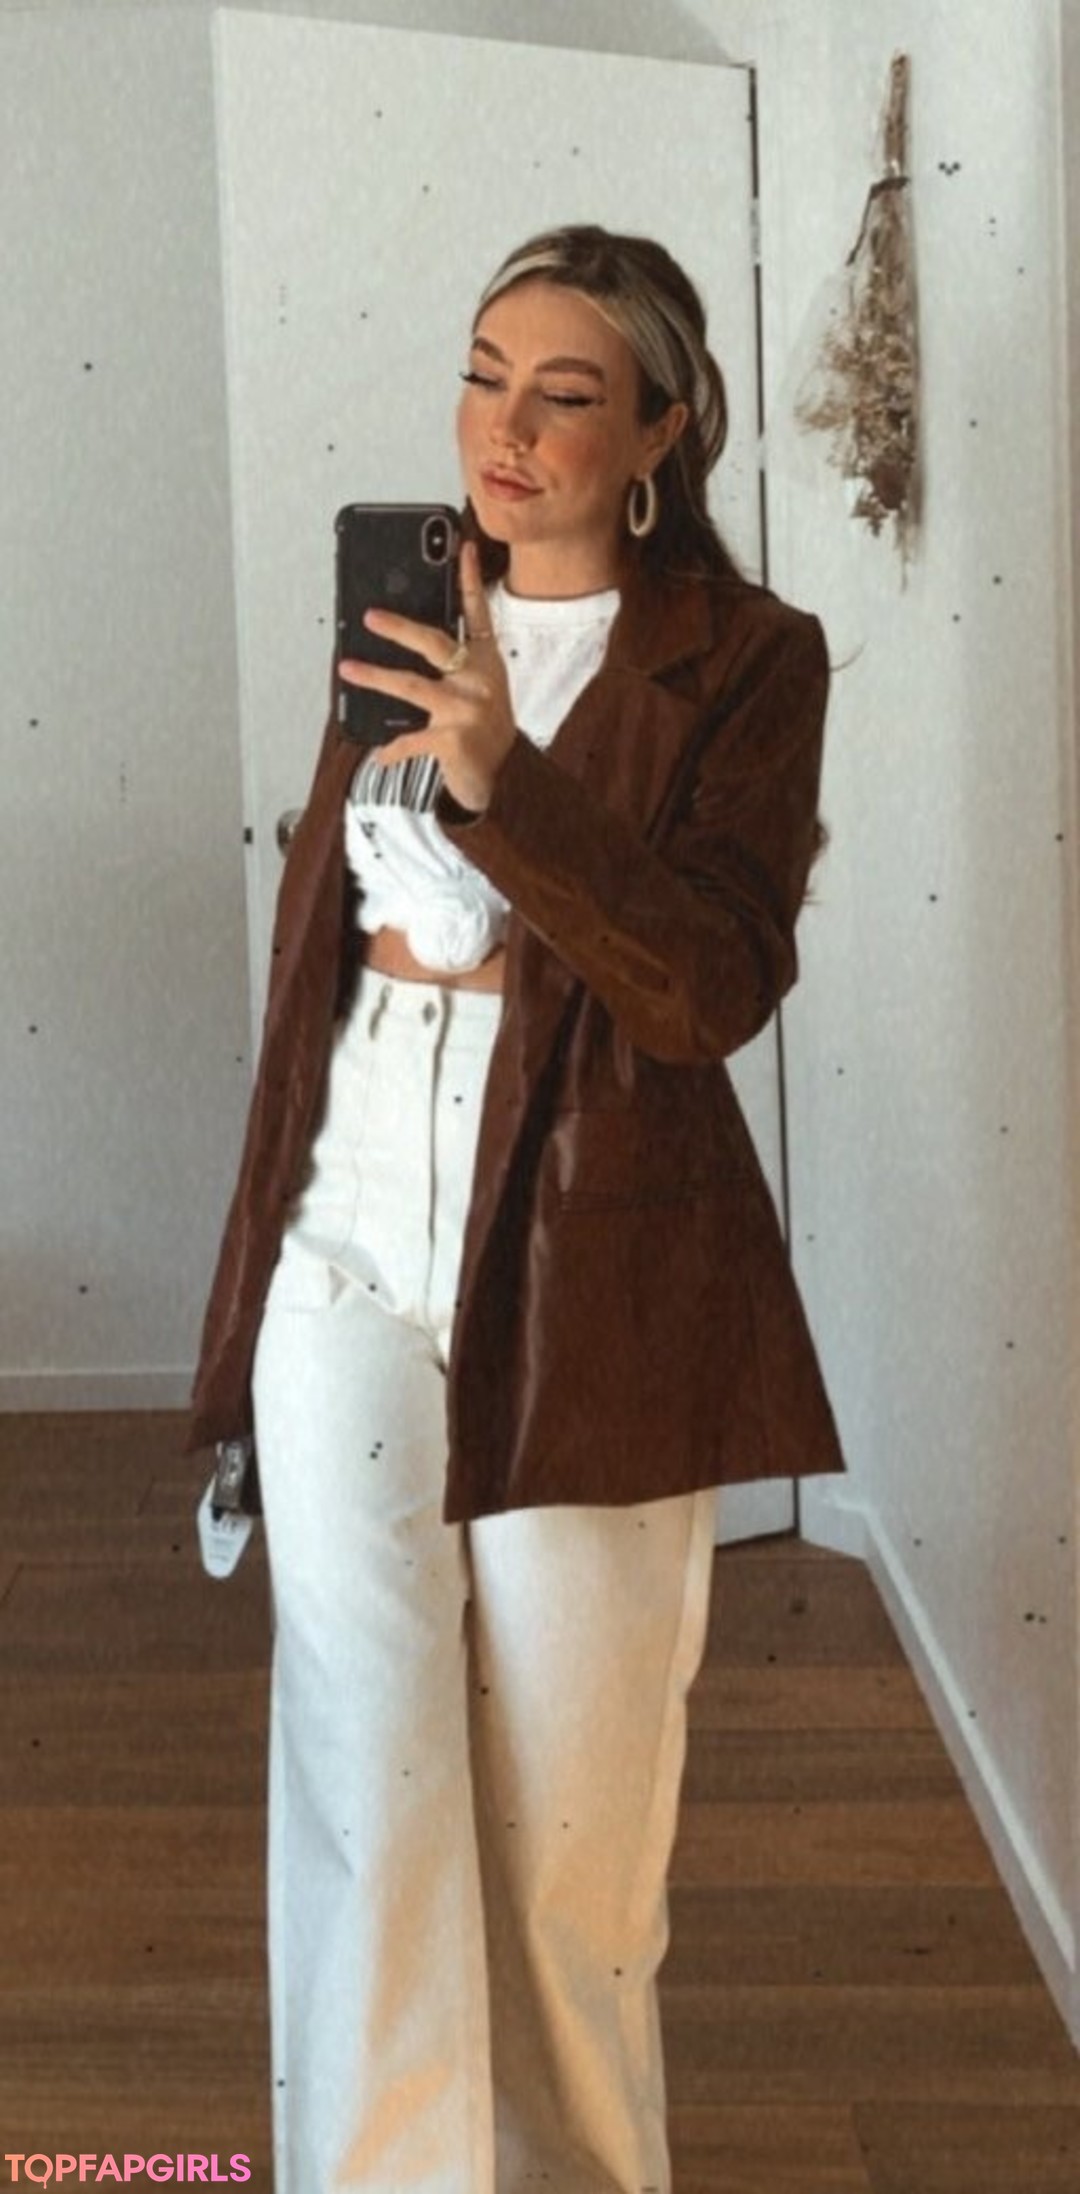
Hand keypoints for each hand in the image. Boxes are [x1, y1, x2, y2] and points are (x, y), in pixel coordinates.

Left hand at [338, 540, 514, 812]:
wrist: (507, 778)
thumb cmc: (485, 729)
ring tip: (347, 669)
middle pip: (435, 644)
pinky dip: (392, 748)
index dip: (471, 580)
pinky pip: (411, 739)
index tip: (465, 547)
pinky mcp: (454, 740)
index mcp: (486, 662)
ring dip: (375, 677)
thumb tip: (404, 640)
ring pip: (412, 686)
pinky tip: (378, 753)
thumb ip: (454, 665)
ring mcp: (467, 710)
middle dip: (400, 627)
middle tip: (369, 616)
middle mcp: (480, 681)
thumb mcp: (479, 690)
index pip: (478, 614)